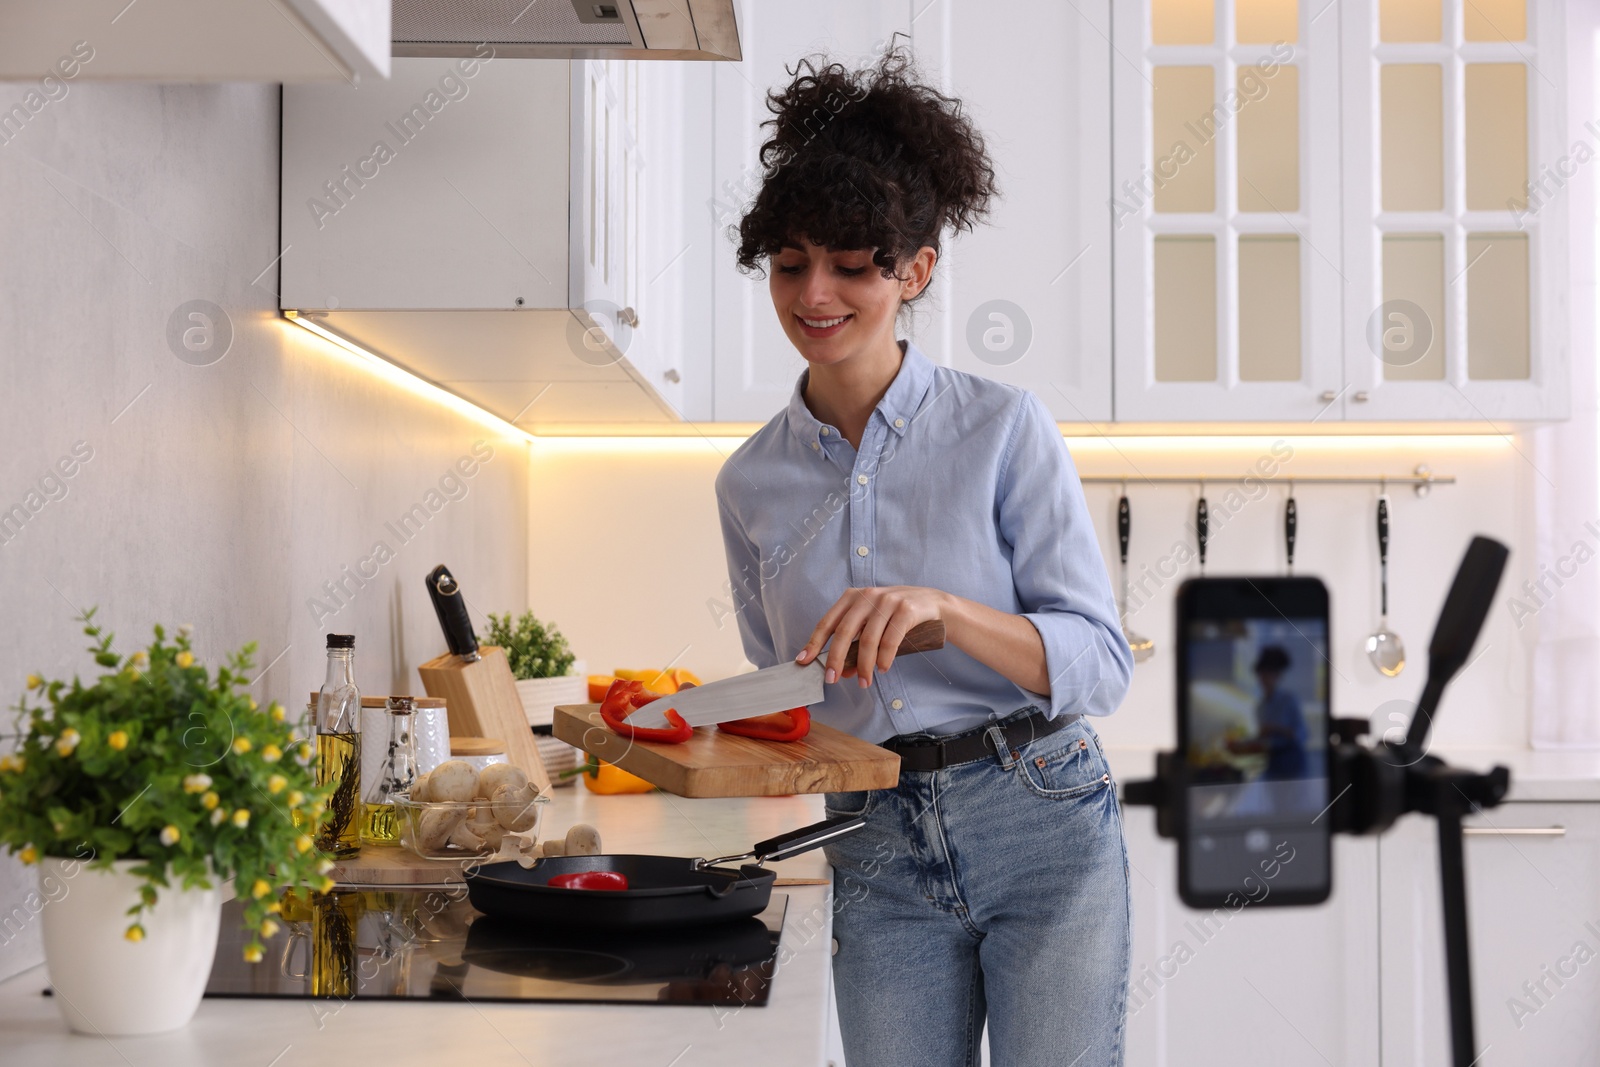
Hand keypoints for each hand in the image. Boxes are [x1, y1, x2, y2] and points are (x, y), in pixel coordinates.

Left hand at [794, 586, 948, 689]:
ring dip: (864, 665)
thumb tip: (841, 670)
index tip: (803, 661)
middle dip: (836, 659)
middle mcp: (867, 596)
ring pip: (868, 640)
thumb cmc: (896, 616)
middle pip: (844, 632)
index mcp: (852, 597)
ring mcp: (887, 601)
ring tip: (864, 681)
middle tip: (832, 679)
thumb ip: (856, 642)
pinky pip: (890, 640)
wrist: (933, 603)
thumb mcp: (872, 622)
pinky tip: (883, 669)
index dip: (814, 643)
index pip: (827, 622)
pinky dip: (884, 659)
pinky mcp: (906, 610)